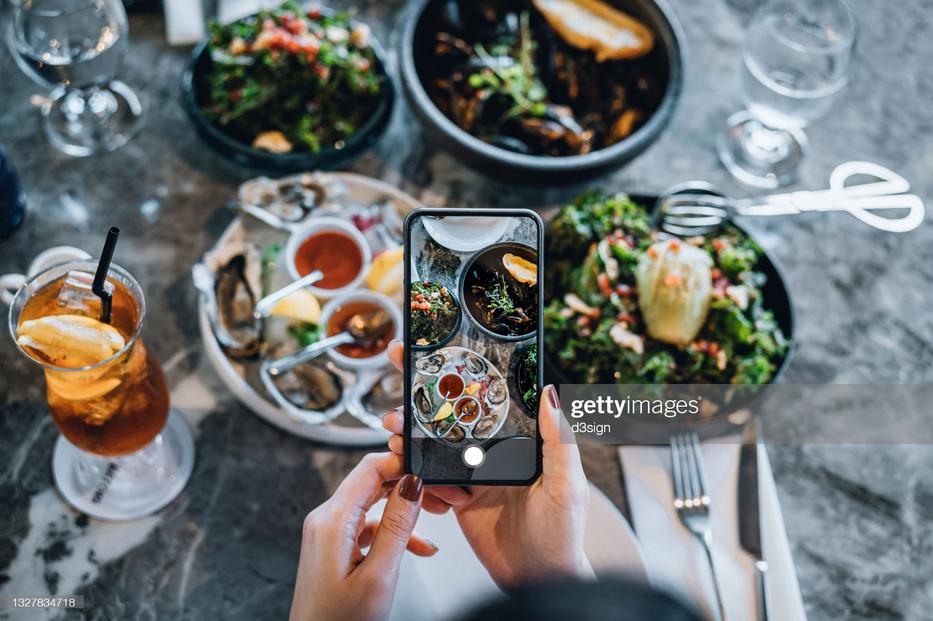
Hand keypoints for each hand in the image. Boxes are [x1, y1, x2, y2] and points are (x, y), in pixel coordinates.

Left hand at [289, 452, 431, 620]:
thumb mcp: (378, 575)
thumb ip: (397, 526)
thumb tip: (412, 484)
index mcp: (331, 521)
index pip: (369, 468)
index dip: (401, 462)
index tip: (429, 467)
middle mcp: (325, 520)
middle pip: (371, 482)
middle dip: (407, 486)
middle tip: (438, 496)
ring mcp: (327, 533)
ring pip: (372, 505)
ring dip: (403, 514)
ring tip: (430, 531)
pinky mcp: (333, 547)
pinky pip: (367, 527)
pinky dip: (391, 533)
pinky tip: (416, 549)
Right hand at [383, 340, 592, 587]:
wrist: (540, 582)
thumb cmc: (564, 536)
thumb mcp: (567, 484)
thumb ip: (559, 440)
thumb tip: (550, 393)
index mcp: (522, 440)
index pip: (491, 398)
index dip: (467, 374)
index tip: (440, 350)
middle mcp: (496, 452)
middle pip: (457, 415)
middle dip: (425, 397)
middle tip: (400, 381)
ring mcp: (476, 475)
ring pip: (437, 446)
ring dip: (413, 436)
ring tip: (395, 433)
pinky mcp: (460, 500)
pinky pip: (432, 482)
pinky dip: (416, 475)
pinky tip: (407, 472)